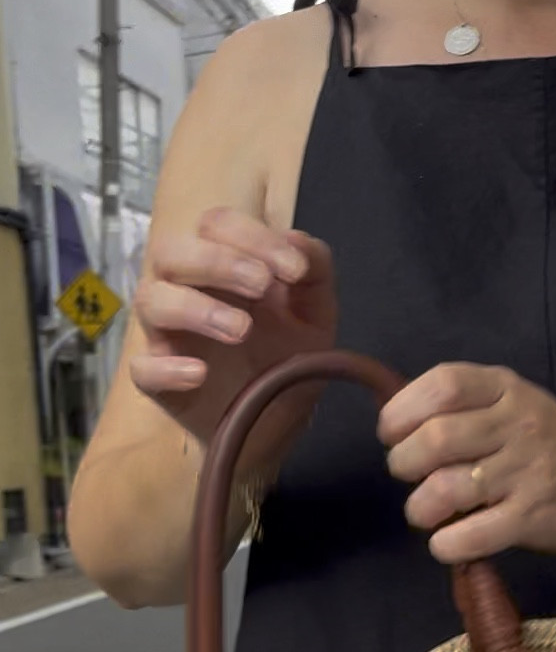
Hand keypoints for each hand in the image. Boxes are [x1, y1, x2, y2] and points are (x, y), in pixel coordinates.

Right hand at [130, 208, 336, 478]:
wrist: (278, 425)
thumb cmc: (287, 359)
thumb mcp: (317, 315)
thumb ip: (315, 272)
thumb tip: (295, 238)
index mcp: (224, 267)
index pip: (217, 225)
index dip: (252, 236)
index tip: (294, 269)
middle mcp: (187, 291)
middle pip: (170, 251)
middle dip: (217, 261)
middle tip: (261, 286)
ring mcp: (169, 336)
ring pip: (150, 300)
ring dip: (195, 307)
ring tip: (241, 331)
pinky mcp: (160, 381)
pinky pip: (142, 368)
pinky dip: (166, 368)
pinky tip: (199, 374)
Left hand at [378, 363, 555, 563]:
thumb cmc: (553, 447)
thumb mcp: (517, 405)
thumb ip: (466, 406)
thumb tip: (396, 427)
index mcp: (508, 389)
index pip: (443, 384)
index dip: (403, 411)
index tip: (394, 435)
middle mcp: (519, 424)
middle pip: (435, 439)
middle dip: (403, 463)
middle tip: (409, 477)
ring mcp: (527, 473)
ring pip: (445, 489)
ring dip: (420, 508)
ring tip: (426, 512)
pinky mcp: (533, 519)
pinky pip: (470, 535)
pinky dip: (445, 544)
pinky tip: (448, 542)